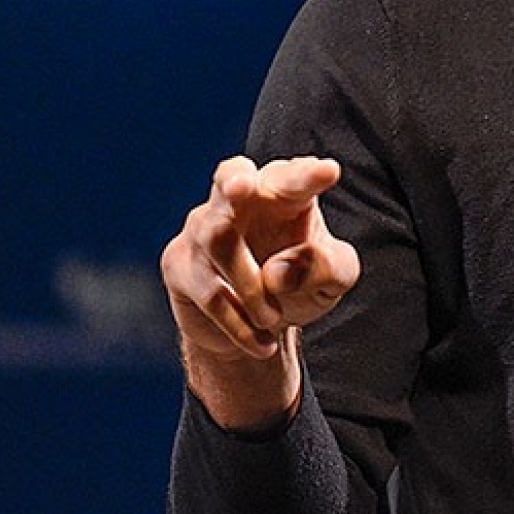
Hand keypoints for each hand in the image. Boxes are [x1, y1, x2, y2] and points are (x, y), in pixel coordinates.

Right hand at [161, 155, 360, 362]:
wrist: (260, 326)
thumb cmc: (302, 280)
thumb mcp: (334, 278)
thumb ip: (326, 267)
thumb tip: (276, 272)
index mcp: (285, 191)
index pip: (294, 177)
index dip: (307, 175)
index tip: (330, 172)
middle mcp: (241, 198)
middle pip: (230, 176)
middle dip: (234, 180)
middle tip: (243, 186)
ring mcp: (203, 226)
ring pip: (219, 242)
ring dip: (251, 288)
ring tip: (273, 317)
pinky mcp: (179, 262)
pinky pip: (207, 290)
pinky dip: (238, 323)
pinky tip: (262, 341)